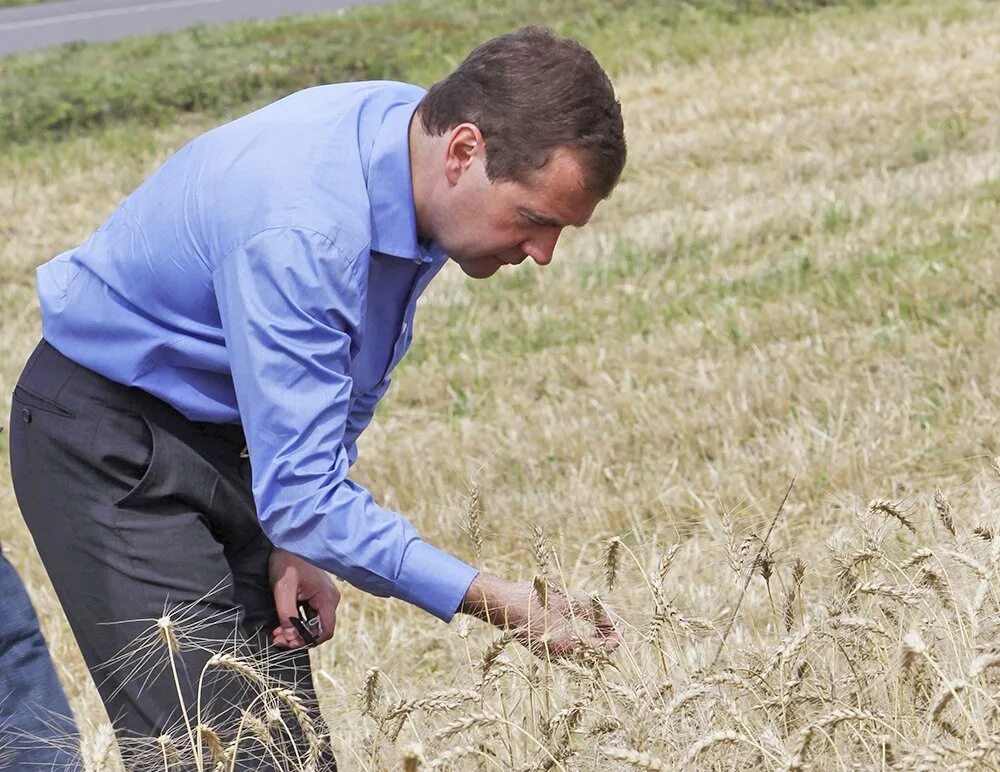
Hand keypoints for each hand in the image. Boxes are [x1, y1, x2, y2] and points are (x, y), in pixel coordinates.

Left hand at [268, 548, 340, 649]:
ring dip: (297, 631)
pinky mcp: (317, 595)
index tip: (288, 642)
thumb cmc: (287, 563)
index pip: (326, 631)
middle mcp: (330, 599)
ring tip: (278, 632)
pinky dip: (298, 622)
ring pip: (314, 623)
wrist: (288, 543)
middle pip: (319, 629)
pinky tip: (284, 623)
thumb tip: (290, 637)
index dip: (308, 641)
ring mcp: (324, 597)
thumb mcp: (283, 590)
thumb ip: (287, 614)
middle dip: (299, 637)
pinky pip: (311, 615)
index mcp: (327, 598)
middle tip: (278, 638)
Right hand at [459, 573, 620, 656]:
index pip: (603, 650)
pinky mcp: (542, 650)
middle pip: (593, 655)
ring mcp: (550, 655)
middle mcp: (561, 657)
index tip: (618, 625)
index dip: (614, 637)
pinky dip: (577, 640)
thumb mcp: (570, 600)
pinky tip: (576, 623)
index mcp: (570, 647)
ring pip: (580, 654)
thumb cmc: (536, 601)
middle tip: (608, 622)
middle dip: (604, 639)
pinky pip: (567, 650)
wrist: (502, 605)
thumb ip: (595, 610)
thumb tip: (613, 620)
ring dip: (591, 640)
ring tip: (595, 622)